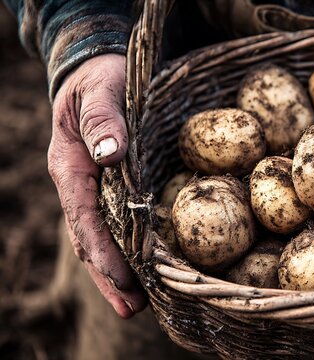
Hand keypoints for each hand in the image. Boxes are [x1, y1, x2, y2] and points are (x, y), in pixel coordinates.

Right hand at [48, 54, 145, 317]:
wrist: (97, 70)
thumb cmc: (102, 78)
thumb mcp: (101, 89)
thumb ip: (104, 118)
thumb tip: (110, 153)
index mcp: (72, 165)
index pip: (86, 216)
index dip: (104, 250)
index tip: (123, 277)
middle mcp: (80, 184)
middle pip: (91, 238)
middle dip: (109, 276)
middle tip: (131, 309)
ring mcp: (93, 189)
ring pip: (102, 238)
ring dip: (116, 273)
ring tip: (136, 305)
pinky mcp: (111, 188)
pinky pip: (115, 224)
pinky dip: (126, 251)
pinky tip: (142, 270)